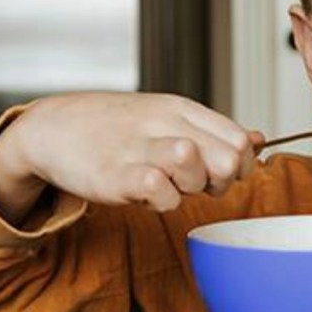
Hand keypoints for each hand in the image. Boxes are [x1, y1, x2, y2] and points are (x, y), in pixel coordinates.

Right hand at [0, 92, 264, 221]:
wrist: (52, 128)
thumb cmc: (117, 128)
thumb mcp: (168, 119)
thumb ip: (214, 132)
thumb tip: (259, 139)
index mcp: (182, 109)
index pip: (240, 140)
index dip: (242, 166)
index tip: (219, 173)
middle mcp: (165, 123)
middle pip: (229, 159)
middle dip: (221, 182)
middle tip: (195, 184)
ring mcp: (139, 147)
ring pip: (197, 168)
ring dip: (190, 189)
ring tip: (168, 185)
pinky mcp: (114, 174)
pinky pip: (160, 192)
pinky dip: (161, 202)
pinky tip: (145, 194)